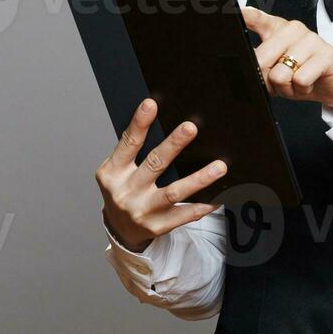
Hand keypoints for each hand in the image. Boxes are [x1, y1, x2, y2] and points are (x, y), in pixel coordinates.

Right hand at [95, 98, 224, 252]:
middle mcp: (126, 191)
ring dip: (199, 179)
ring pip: (173, 192)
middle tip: (191, 128)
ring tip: (219, 167)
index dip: (139, 123)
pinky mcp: (157, 226)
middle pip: (154, 164)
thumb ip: (134, 151)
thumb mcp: (119, 170)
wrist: (120, 229)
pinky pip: (185, 214)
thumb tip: (163, 123)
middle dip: (173, 144)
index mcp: (113, 172)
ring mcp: (141, 210)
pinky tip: (218, 196)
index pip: (128, 143)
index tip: (151, 104)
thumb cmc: (124, 190)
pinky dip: (203, 205)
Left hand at [242, 5, 332, 113]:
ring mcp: (312, 39)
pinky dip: (303, 89)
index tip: (239, 12)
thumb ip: (260, 65)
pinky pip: (301, 80)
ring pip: (281, 74)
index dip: (247, 16)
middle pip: (262, 60)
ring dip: (288, 88)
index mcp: (278, 29)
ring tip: (299, 82)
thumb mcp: (276, 69)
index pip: (258, 19)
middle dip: (268, 81)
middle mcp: (294, 29)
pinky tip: (311, 82)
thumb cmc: (302, 74)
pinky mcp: (326, 54)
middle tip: (283, 82)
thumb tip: (248, 68)